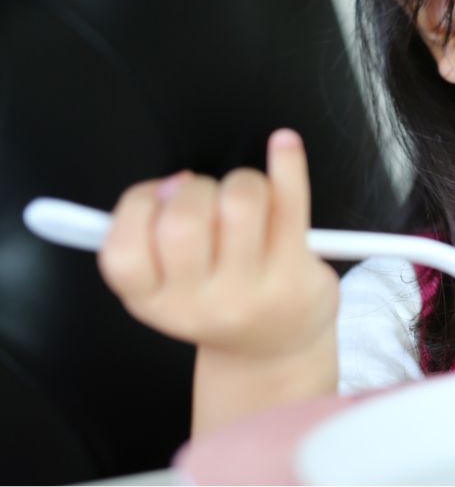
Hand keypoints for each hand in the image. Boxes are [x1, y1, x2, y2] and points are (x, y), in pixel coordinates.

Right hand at [97, 129, 338, 361]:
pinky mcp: (294, 275)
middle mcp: (197, 304)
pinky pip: (291, 202)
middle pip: (183, 218)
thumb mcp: (168, 283)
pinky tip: (284, 144)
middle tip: (209, 198)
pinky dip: (287, 163)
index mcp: (152, 301)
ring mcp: (249, 292)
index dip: (138, 205)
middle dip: (195, 187)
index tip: (163, 194)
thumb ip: (150, 236)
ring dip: (243, 181)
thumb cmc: (218, 296)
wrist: (275, 347)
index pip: (122, 250)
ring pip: (240, 201)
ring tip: (249, 196)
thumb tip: (169, 184)